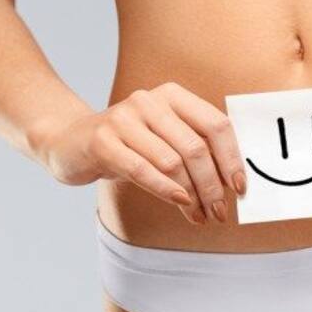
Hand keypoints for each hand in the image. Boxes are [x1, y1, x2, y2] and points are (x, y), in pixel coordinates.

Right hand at [34, 82, 246, 223]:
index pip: (215, 125)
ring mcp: (124, 118)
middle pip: (195, 148)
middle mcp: (150, 101)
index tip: (239, 188)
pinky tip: (181, 204)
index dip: (231, 159)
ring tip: (200, 216)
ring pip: (172, 162)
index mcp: (173, 96)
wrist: (71, 142)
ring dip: (192, 195)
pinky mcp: (103, 140)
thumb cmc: (129, 146)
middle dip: (212, 186)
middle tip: (220, 212)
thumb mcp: (164, 140)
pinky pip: (142, 169)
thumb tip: (232, 184)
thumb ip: (195, 151)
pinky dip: (166, 190)